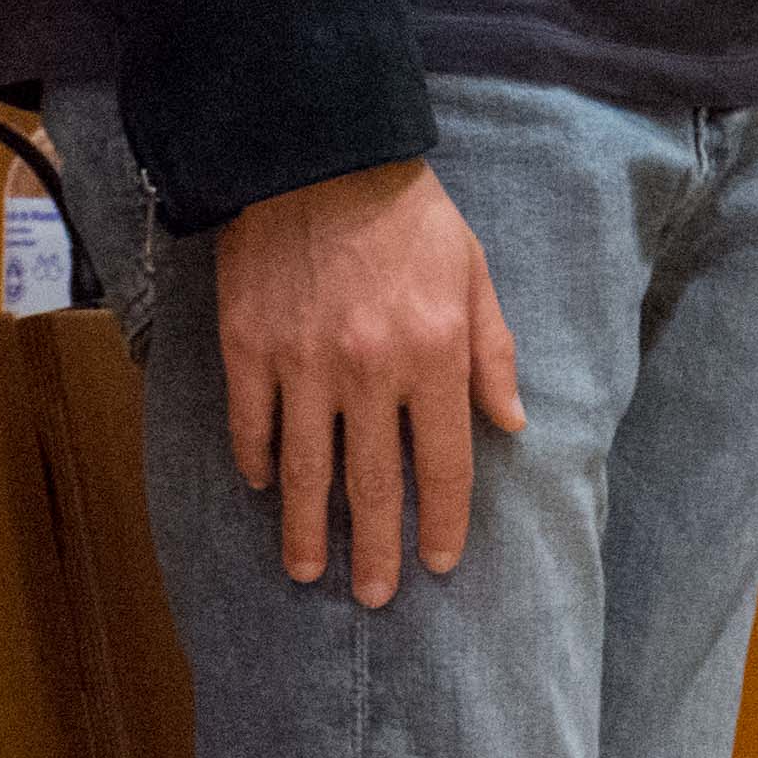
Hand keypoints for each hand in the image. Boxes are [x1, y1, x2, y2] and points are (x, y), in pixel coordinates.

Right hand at [214, 158, 525, 604]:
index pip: (444, 462)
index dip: (443, 520)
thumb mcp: (475, 275)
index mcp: (435, 354)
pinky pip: (252, 427)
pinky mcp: (248, 351)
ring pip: (306, 470)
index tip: (438, 563)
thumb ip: (492, 353)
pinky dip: (260, 464)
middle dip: (375, 548)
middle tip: (374, 597)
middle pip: (372, 483)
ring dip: (308, 529)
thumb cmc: (411, 218)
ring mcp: (302, 365)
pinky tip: (268, 490)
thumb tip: (510, 424)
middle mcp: (370, 371)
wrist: (319, 160)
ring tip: (309, 571)